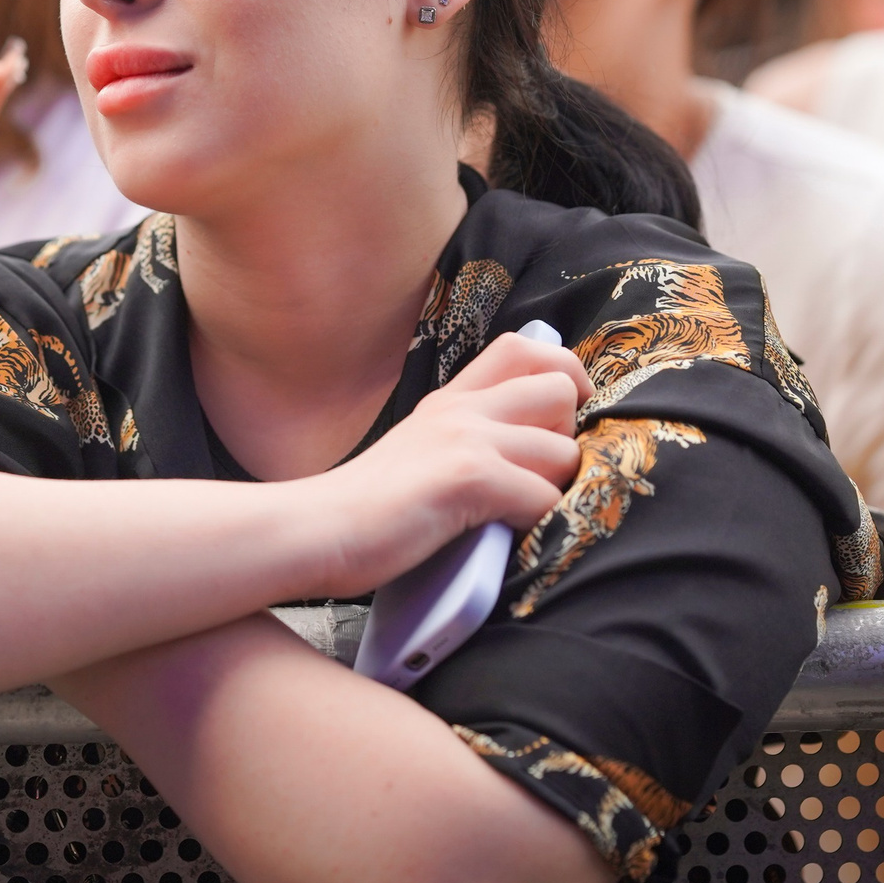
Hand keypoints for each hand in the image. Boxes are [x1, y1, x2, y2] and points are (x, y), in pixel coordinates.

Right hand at [302, 331, 591, 599]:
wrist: (315, 529)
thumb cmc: (367, 509)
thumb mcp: (418, 452)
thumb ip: (464, 439)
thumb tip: (526, 453)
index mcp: (451, 400)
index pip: (525, 346)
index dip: (561, 373)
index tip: (558, 420)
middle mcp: (462, 408)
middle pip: (559, 388)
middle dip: (567, 436)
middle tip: (538, 476)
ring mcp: (465, 438)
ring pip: (563, 450)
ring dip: (556, 489)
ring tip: (521, 515)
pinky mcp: (469, 477)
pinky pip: (544, 496)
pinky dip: (539, 524)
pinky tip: (508, 536)